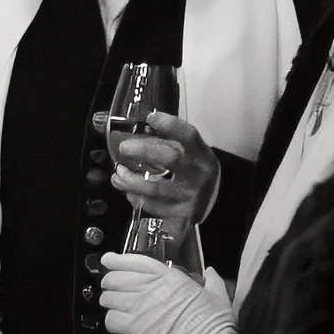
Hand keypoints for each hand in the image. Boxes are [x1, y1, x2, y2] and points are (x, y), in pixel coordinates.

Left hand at [97, 254, 235, 333]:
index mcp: (171, 277)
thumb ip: (212, 280)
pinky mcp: (138, 327)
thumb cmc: (215, 322)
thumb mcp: (217, 295)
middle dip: (110, 282)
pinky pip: (112, 319)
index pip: (137, 262)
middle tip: (111, 288)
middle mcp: (152, 288)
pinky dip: (111, 321)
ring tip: (112, 305)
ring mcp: (143, 307)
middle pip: (117, 278)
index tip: (108, 260)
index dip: (118, 260)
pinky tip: (117, 323)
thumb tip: (210, 271)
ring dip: (108, 301)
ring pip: (110, 297)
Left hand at [102, 113, 218, 233]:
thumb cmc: (195, 173)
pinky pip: (153, 207)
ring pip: (156, 189)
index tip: (151, 117)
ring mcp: (189, 197)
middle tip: (124, 148)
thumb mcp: (191, 155)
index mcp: (201, 154)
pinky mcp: (181, 216)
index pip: (188, 135)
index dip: (169, 125)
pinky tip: (129, 194)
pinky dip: (137, 199)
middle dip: (144, 151)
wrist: (216, 206)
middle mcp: (197, 175)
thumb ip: (167, 144)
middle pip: (171, 159)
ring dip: (131, 181)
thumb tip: (134, 135)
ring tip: (117, 175)